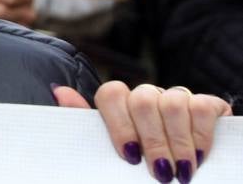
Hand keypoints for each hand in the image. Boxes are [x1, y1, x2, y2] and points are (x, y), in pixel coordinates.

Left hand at [55, 81, 231, 179]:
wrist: (180, 179)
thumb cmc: (140, 166)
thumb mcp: (110, 153)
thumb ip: (86, 125)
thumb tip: (59, 90)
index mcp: (121, 106)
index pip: (111, 94)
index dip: (119, 124)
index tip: (130, 156)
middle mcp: (146, 97)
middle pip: (142, 100)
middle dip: (152, 141)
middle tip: (161, 172)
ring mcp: (175, 98)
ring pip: (172, 102)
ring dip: (178, 142)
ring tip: (182, 171)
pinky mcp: (206, 105)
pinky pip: (201, 106)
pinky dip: (201, 134)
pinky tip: (199, 156)